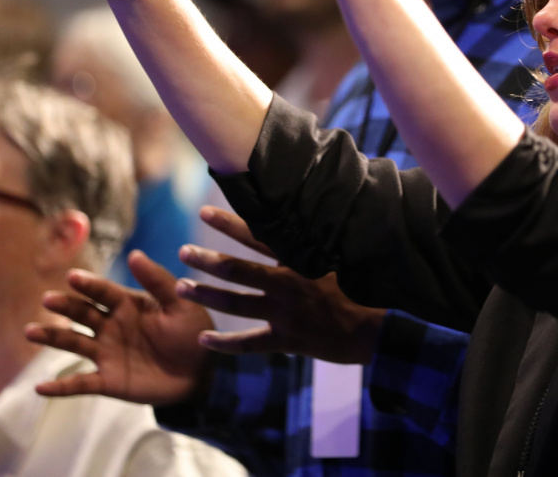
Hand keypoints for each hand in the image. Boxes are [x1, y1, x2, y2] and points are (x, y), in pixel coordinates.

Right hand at [27, 250, 211, 405]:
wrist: (201, 372)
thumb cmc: (191, 332)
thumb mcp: (181, 305)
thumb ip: (158, 281)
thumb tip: (135, 254)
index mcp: (127, 304)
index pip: (103, 291)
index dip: (89, 284)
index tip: (73, 276)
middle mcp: (111, 326)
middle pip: (82, 313)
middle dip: (65, 306)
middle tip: (48, 299)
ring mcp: (106, 353)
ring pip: (73, 343)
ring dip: (51, 337)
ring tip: (31, 331)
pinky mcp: (108, 380)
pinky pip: (80, 383)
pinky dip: (60, 386)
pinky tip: (39, 388)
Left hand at [174, 206, 384, 363]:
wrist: (376, 329)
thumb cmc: (363, 288)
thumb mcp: (342, 257)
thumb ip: (317, 242)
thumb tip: (305, 214)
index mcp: (300, 261)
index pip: (258, 238)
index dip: (230, 224)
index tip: (204, 212)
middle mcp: (287, 285)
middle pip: (239, 269)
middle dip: (208, 260)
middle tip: (182, 252)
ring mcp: (285, 314)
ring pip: (237, 303)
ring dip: (207, 295)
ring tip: (182, 287)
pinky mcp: (287, 340)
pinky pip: (250, 344)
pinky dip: (225, 344)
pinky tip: (203, 340)